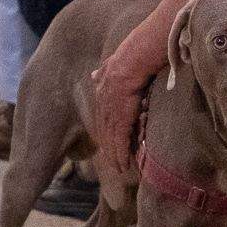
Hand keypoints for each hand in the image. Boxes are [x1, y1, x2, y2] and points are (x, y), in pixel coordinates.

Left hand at [91, 41, 152, 175]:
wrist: (134, 58)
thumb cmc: (129, 58)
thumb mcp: (109, 65)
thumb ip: (102, 72)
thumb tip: (92, 75)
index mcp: (101, 93)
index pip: (102, 117)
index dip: (105, 131)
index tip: (106, 141)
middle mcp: (104, 106)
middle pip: (104, 132)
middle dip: (108, 148)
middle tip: (112, 162)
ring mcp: (112, 114)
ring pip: (112, 141)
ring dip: (115, 156)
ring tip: (119, 169)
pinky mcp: (122, 120)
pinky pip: (121, 142)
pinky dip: (122, 155)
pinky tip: (123, 166)